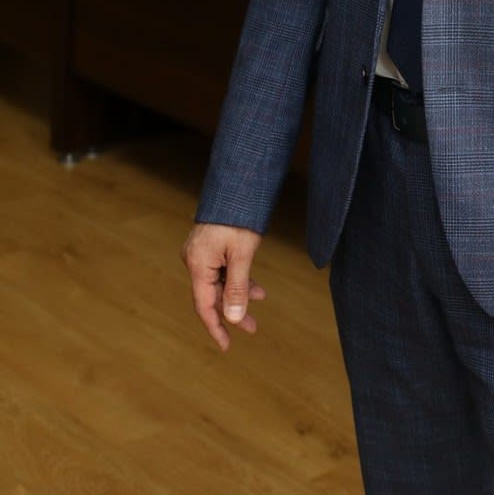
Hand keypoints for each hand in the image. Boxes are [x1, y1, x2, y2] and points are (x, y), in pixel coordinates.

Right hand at [181, 222, 265, 350]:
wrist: (237, 187)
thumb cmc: (239, 218)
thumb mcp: (243, 255)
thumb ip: (238, 288)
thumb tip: (234, 318)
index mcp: (198, 265)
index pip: (204, 306)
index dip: (216, 328)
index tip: (226, 345)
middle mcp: (195, 260)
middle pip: (213, 295)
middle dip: (233, 311)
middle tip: (252, 327)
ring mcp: (201, 253)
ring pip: (219, 282)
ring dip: (239, 293)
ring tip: (261, 299)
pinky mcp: (209, 247)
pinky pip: (222, 270)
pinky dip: (237, 278)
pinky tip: (254, 285)